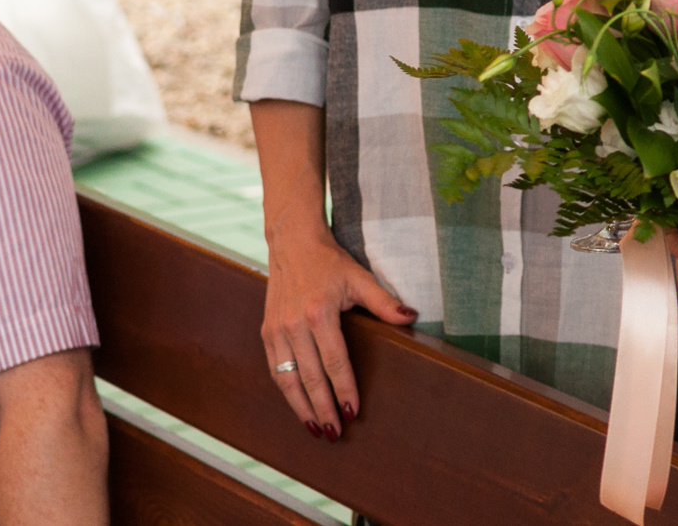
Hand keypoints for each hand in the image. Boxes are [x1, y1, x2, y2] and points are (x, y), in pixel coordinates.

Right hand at [261, 225, 416, 437]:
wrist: (292, 244)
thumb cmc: (329, 262)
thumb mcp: (360, 278)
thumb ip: (384, 302)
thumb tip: (411, 318)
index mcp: (319, 313)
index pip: (335, 361)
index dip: (344, 388)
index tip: (353, 411)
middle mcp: (293, 325)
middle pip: (310, 377)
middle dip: (323, 408)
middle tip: (335, 433)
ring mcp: (276, 330)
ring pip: (287, 380)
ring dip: (301, 408)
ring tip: (316, 429)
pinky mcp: (266, 332)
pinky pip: (275, 370)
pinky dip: (287, 392)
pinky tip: (299, 406)